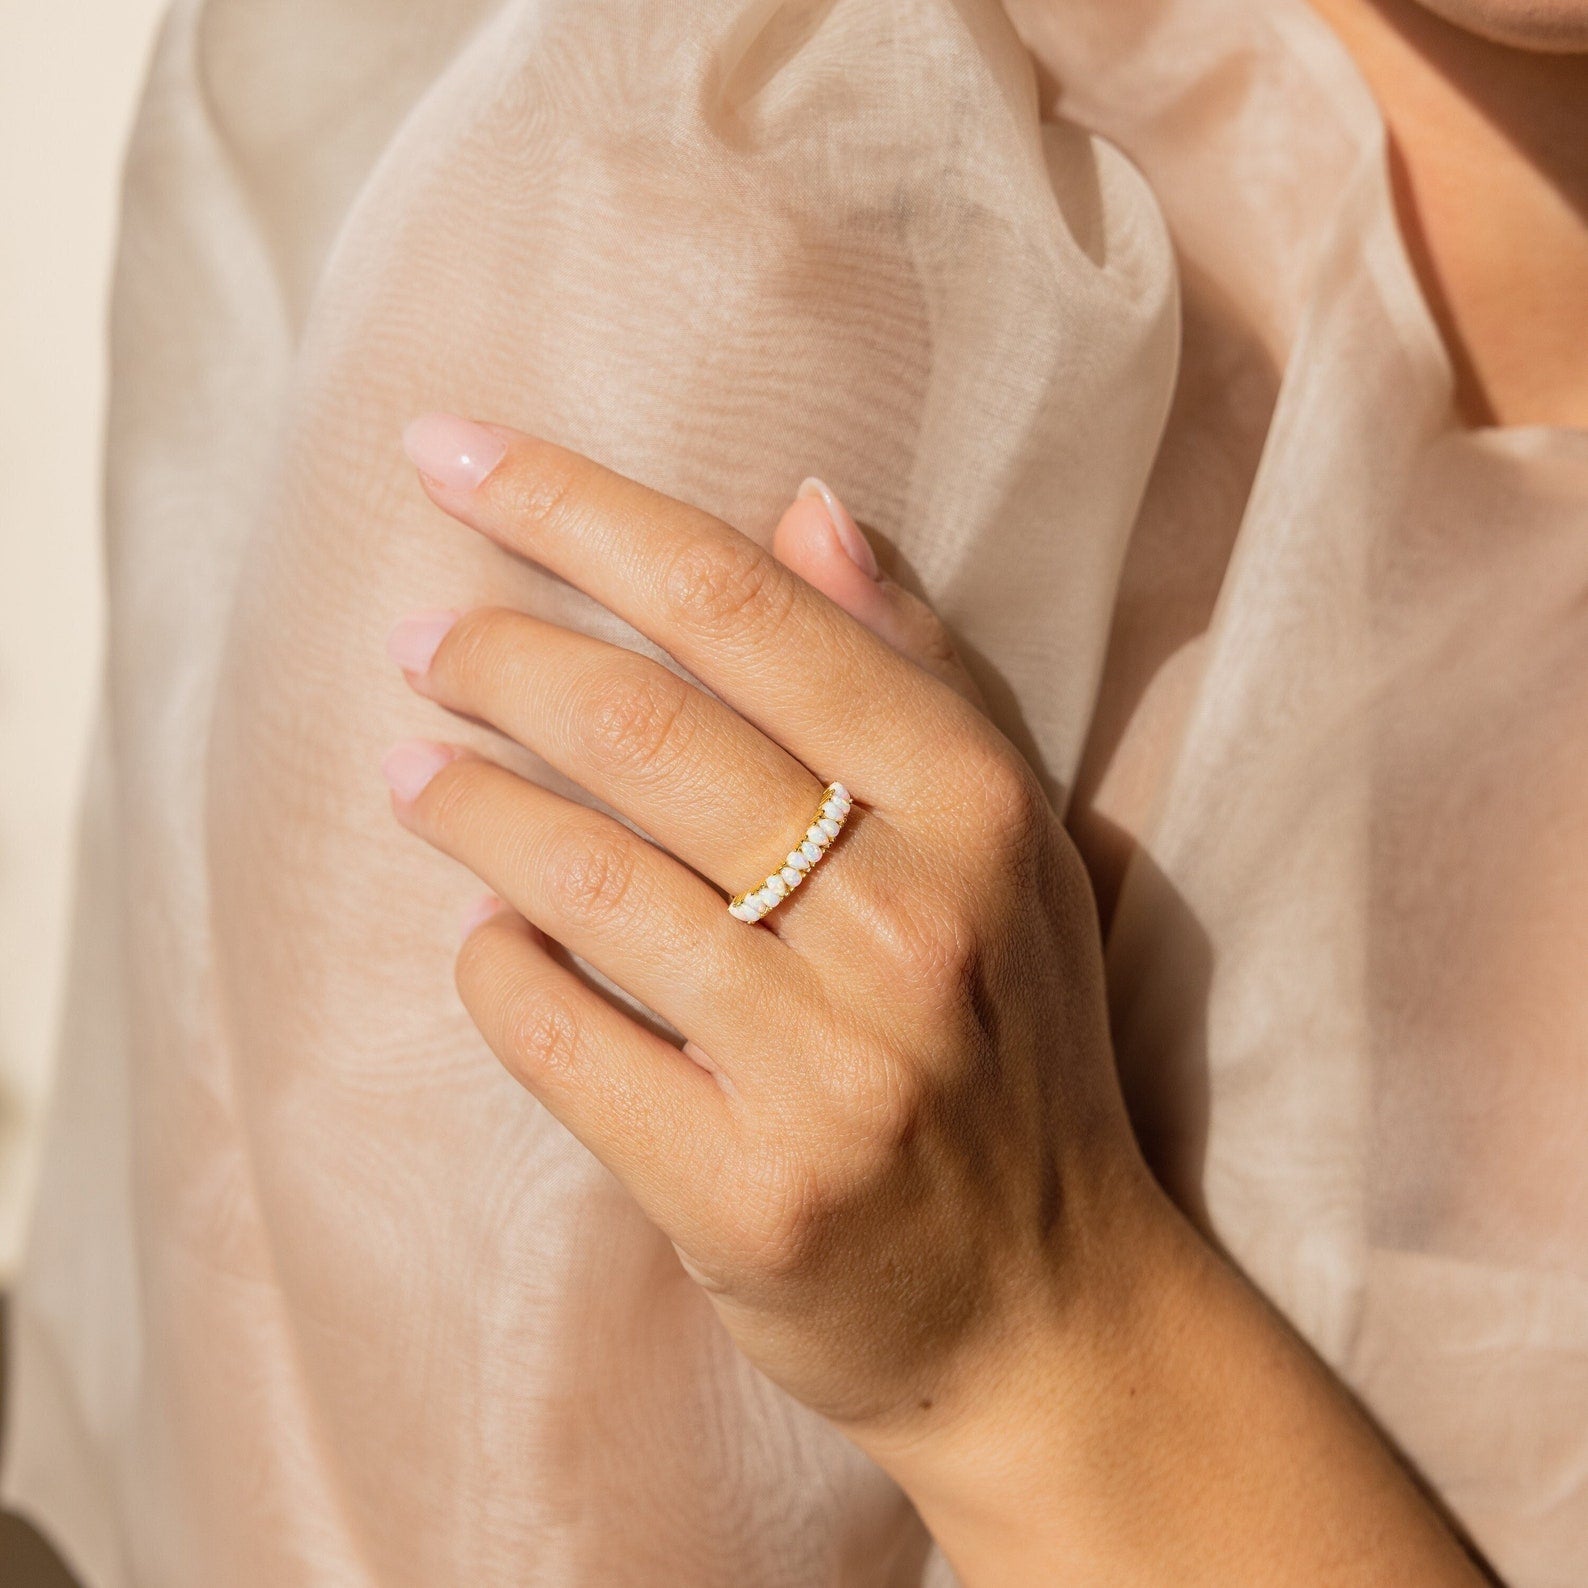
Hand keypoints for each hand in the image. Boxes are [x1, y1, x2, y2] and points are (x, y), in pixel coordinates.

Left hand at [380, 413, 1148, 1445]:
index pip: (741, 608)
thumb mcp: (1010, 847)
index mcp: (977, 809)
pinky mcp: (742, 1190)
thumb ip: (913, 669)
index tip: (447, 452)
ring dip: (468, 807)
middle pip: (646, 733)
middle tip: (423, 643)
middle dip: (498, 658)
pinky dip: (492, 970)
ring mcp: (828, 1066)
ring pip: (581, 882)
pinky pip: (556, 1040)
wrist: (1048, 1311)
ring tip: (413, 775)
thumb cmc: (1017, 1051)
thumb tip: (805, 507)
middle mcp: (912, 924)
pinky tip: (481, 935)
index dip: (576, 510)